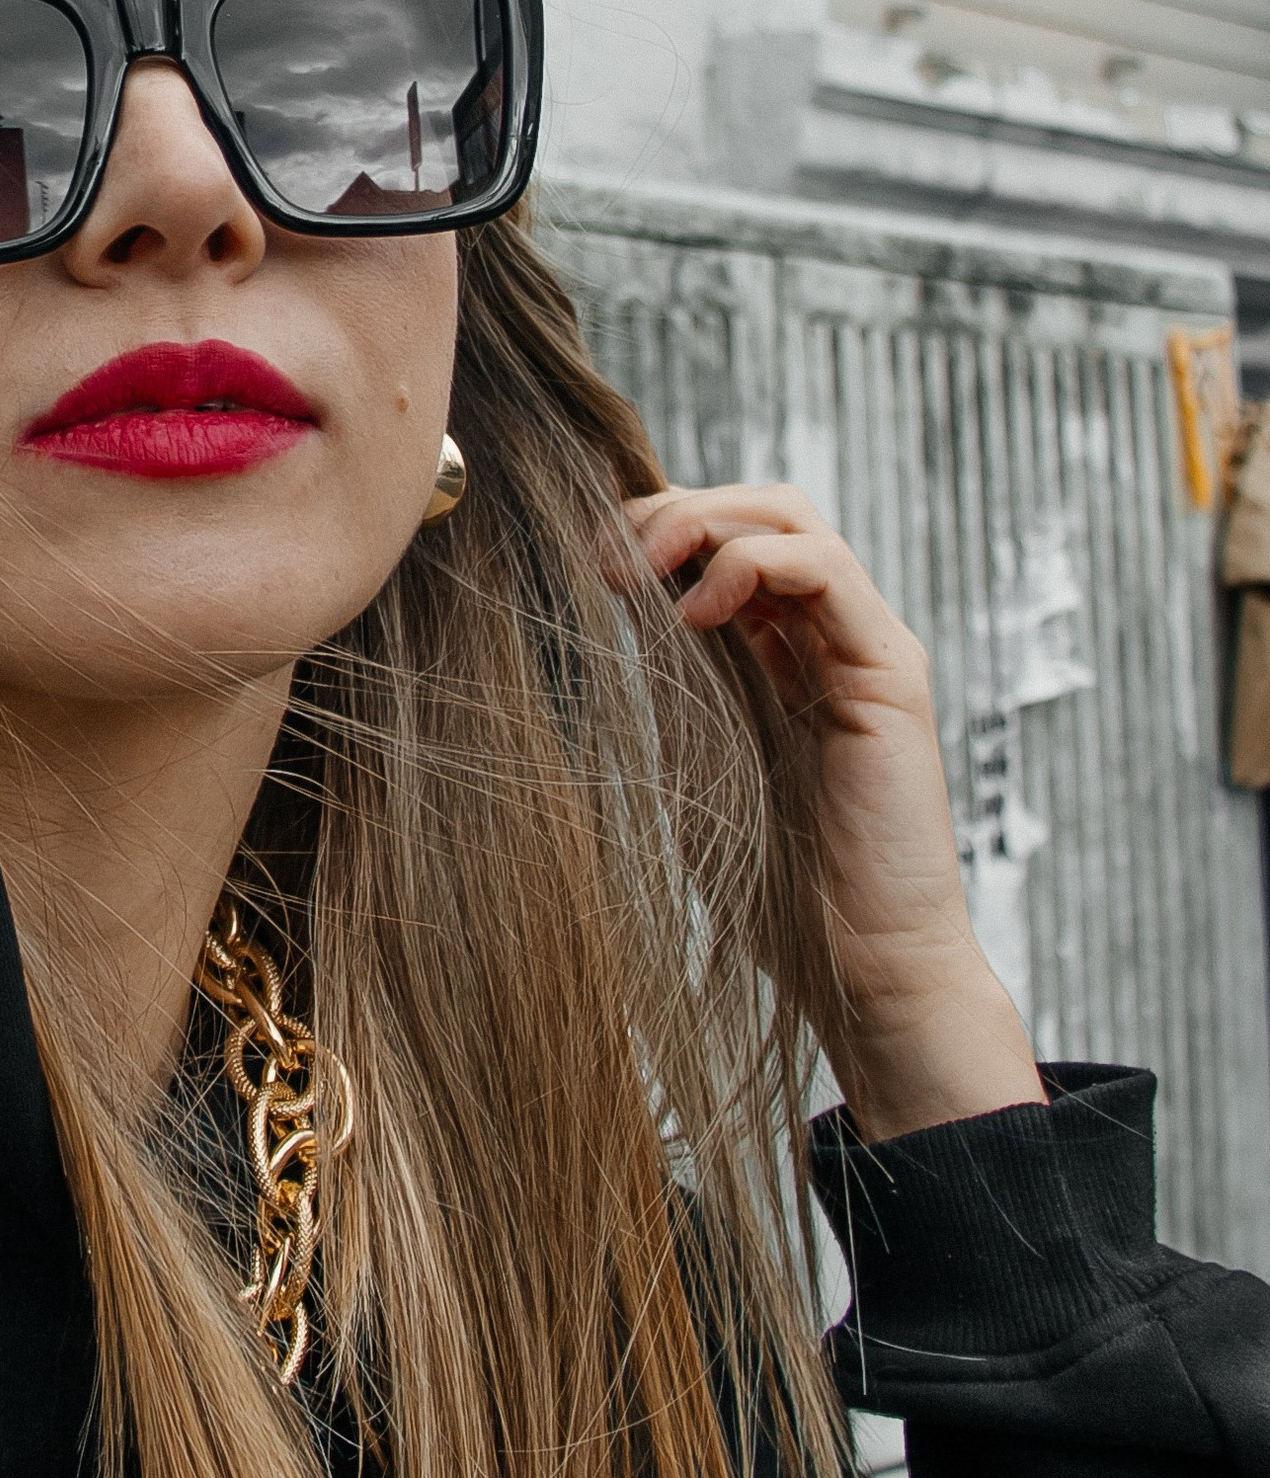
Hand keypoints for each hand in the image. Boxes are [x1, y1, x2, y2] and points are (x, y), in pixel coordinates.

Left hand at [624, 483, 1046, 1142]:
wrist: (861, 968)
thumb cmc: (777, 889)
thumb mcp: (692, 762)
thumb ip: (666, 687)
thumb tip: (603, 613)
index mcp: (779, 656)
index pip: (725, 542)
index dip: (655, 525)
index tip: (586, 558)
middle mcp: (827, 638)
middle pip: (759, 511)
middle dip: (673, 509)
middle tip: (606, 557)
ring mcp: (865, 648)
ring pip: (792, 521)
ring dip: (702, 522)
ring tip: (640, 570)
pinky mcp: (891, 672)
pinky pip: (826, 569)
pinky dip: (750, 563)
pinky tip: (696, 613)